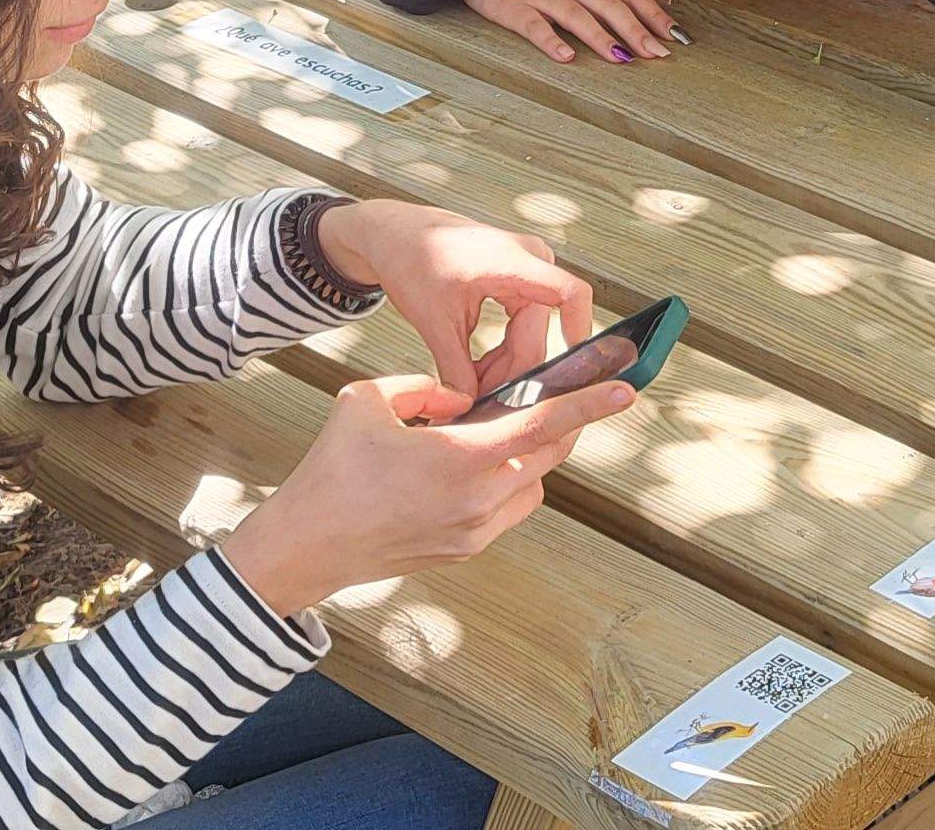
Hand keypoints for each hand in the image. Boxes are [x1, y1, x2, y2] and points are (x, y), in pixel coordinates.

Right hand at [218, 371, 634, 613]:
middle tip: (557, 392)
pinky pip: (509, 508)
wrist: (307, 546)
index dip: (590, 403)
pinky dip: (506, 481)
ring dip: (528, 452)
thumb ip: (425, 385)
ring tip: (495, 428)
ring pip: (532, 482)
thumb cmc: (332, 470)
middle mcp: (479, 499)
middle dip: (559, 421)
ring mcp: (476, 531)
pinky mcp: (467, 550)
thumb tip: (460, 394)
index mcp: (460, 457)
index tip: (628, 387)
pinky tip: (473, 464)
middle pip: (547, 452)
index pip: (543, 423)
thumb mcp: (367, 400)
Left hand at [317, 199, 598, 393]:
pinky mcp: (517, 280)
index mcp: (512, 261)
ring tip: (472, 388)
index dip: (578, 332)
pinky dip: (502, 350)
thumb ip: (454, 366)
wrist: (394, 235)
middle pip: (540, 331)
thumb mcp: (433, 321)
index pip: (570, 294)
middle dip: (514, 372)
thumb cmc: (411, 260)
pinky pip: (522, 324)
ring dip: (505, 365)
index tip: (569, 373)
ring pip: (531, 333)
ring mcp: (525, 268)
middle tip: (483, 402)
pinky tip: (477, 371)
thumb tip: (470, 406)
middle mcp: (528, 260)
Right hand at [463, 0, 680, 65]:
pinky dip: (550, 41)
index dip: (653, 11)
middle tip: (658, 52)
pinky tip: (566, 57)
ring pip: (576, 14)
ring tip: (622, 58)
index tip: (675, 32)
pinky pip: (533, 26)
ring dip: (601, 36)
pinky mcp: (514, 8)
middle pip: (607, 2)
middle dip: (636, 28)